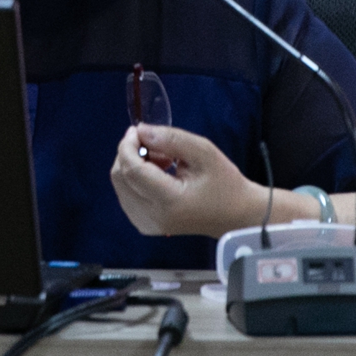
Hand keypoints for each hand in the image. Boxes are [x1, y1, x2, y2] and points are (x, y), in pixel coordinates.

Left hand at [109, 123, 268, 238]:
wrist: (235, 215)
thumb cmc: (224, 183)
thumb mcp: (204, 152)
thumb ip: (171, 139)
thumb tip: (140, 130)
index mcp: (169, 200)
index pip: (132, 171)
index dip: (128, 146)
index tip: (137, 130)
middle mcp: (153, 216)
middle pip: (120, 178)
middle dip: (129, 153)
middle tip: (154, 144)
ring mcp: (148, 224)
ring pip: (120, 186)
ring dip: (133, 165)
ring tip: (161, 161)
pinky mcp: (145, 225)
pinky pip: (126, 195)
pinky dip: (135, 179)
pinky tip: (156, 175)